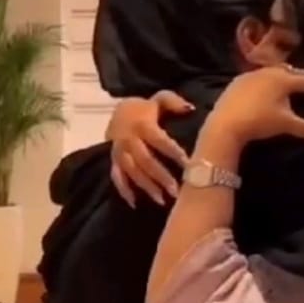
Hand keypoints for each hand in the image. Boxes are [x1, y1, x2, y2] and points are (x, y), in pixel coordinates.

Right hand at [106, 91, 193, 206]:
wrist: (119, 111)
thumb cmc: (146, 108)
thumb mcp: (159, 99)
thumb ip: (173, 102)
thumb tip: (190, 108)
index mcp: (142, 124)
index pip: (159, 140)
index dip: (173, 152)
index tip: (189, 165)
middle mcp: (129, 140)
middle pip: (145, 160)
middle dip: (161, 177)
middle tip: (176, 191)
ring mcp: (119, 152)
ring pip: (132, 172)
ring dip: (146, 187)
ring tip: (162, 201)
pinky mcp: (113, 161)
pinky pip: (116, 177)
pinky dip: (124, 191)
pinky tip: (135, 203)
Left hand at [206, 65, 303, 147]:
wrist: (224, 125)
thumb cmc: (259, 123)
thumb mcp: (287, 125)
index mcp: (284, 80)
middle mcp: (269, 72)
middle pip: (292, 72)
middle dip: (303, 78)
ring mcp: (251, 74)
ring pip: (274, 71)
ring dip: (285, 76)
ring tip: (291, 84)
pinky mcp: (237, 80)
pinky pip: (257, 76)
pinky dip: (267, 79)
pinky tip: (266, 87)